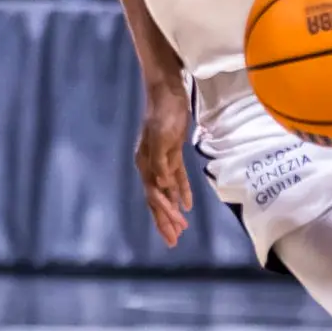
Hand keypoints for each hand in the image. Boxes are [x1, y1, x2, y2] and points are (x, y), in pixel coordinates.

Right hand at [135, 80, 193, 247]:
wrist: (166, 89)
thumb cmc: (163, 111)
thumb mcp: (162, 136)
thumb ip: (161, 162)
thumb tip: (162, 186)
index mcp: (145, 163)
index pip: (155, 196)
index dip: (165, 214)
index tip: (178, 230)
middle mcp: (150, 165)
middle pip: (157, 199)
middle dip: (164, 221)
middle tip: (173, 242)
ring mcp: (160, 159)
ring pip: (165, 192)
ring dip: (172, 211)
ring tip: (179, 229)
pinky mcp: (171, 153)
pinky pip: (176, 178)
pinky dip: (180, 192)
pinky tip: (186, 205)